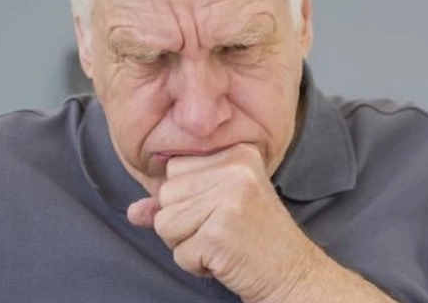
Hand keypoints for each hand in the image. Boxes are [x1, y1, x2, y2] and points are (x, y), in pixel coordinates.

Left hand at [127, 144, 320, 302]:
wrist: (294, 274)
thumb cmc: (254, 239)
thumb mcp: (217, 208)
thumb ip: (175, 204)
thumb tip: (133, 211)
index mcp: (236, 153)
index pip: (174, 170)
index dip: (186, 199)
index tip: (219, 211)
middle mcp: (234, 169)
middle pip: (166, 195)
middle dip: (183, 223)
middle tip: (221, 231)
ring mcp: (228, 199)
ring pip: (165, 223)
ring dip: (187, 244)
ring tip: (221, 243)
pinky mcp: (220, 232)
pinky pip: (178, 252)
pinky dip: (196, 264)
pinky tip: (224, 258)